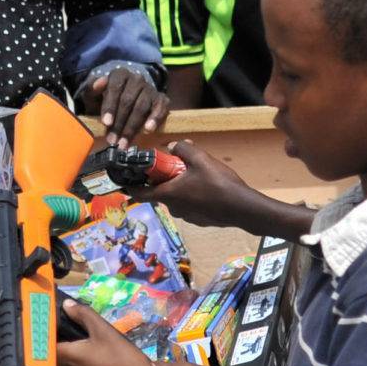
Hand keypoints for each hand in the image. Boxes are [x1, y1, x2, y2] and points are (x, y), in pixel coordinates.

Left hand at [53, 301, 174, 365]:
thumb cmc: (122, 359)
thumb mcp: (104, 331)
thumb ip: (83, 315)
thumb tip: (67, 305)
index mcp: (66, 357)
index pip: (43, 342)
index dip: (44, 329)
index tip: (49, 317)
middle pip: (51, 352)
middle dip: (56, 338)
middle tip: (67, 323)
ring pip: (61, 362)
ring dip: (66, 350)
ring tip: (82, 337)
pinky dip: (74, 362)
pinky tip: (90, 354)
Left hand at [81, 65, 167, 140]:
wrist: (124, 104)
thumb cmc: (106, 101)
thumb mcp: (94, 96)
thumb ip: (92, 89)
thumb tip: (99, 83)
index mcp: (120, 75)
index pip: (115, 88)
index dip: (110, 106)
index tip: (106, 123)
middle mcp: (137, 79)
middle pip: (128, 101)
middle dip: (119, 123)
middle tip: (112, 140)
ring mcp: (150, 88)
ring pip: (142, 107)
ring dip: (132, 128)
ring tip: (123, 144)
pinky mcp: (161, 99)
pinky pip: (161, 108)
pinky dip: (155, 119)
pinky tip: (148, 130)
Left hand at [126, 138, 253, 223]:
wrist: (243, 208)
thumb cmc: (218, 184)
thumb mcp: (200, 159)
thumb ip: (183, 149)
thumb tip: (173, 145)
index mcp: (168, 194)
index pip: (139, 193)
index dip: (128, 187)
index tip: (123, 180)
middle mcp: (173, 208)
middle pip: (160, 193)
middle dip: (162, 179)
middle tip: (170, 165)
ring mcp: (187, 216)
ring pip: (176, 198)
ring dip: (178, 187)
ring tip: (192, 174)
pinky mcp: (199, 220)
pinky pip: (188, 205)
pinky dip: (190, 195)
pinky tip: (206, 186)